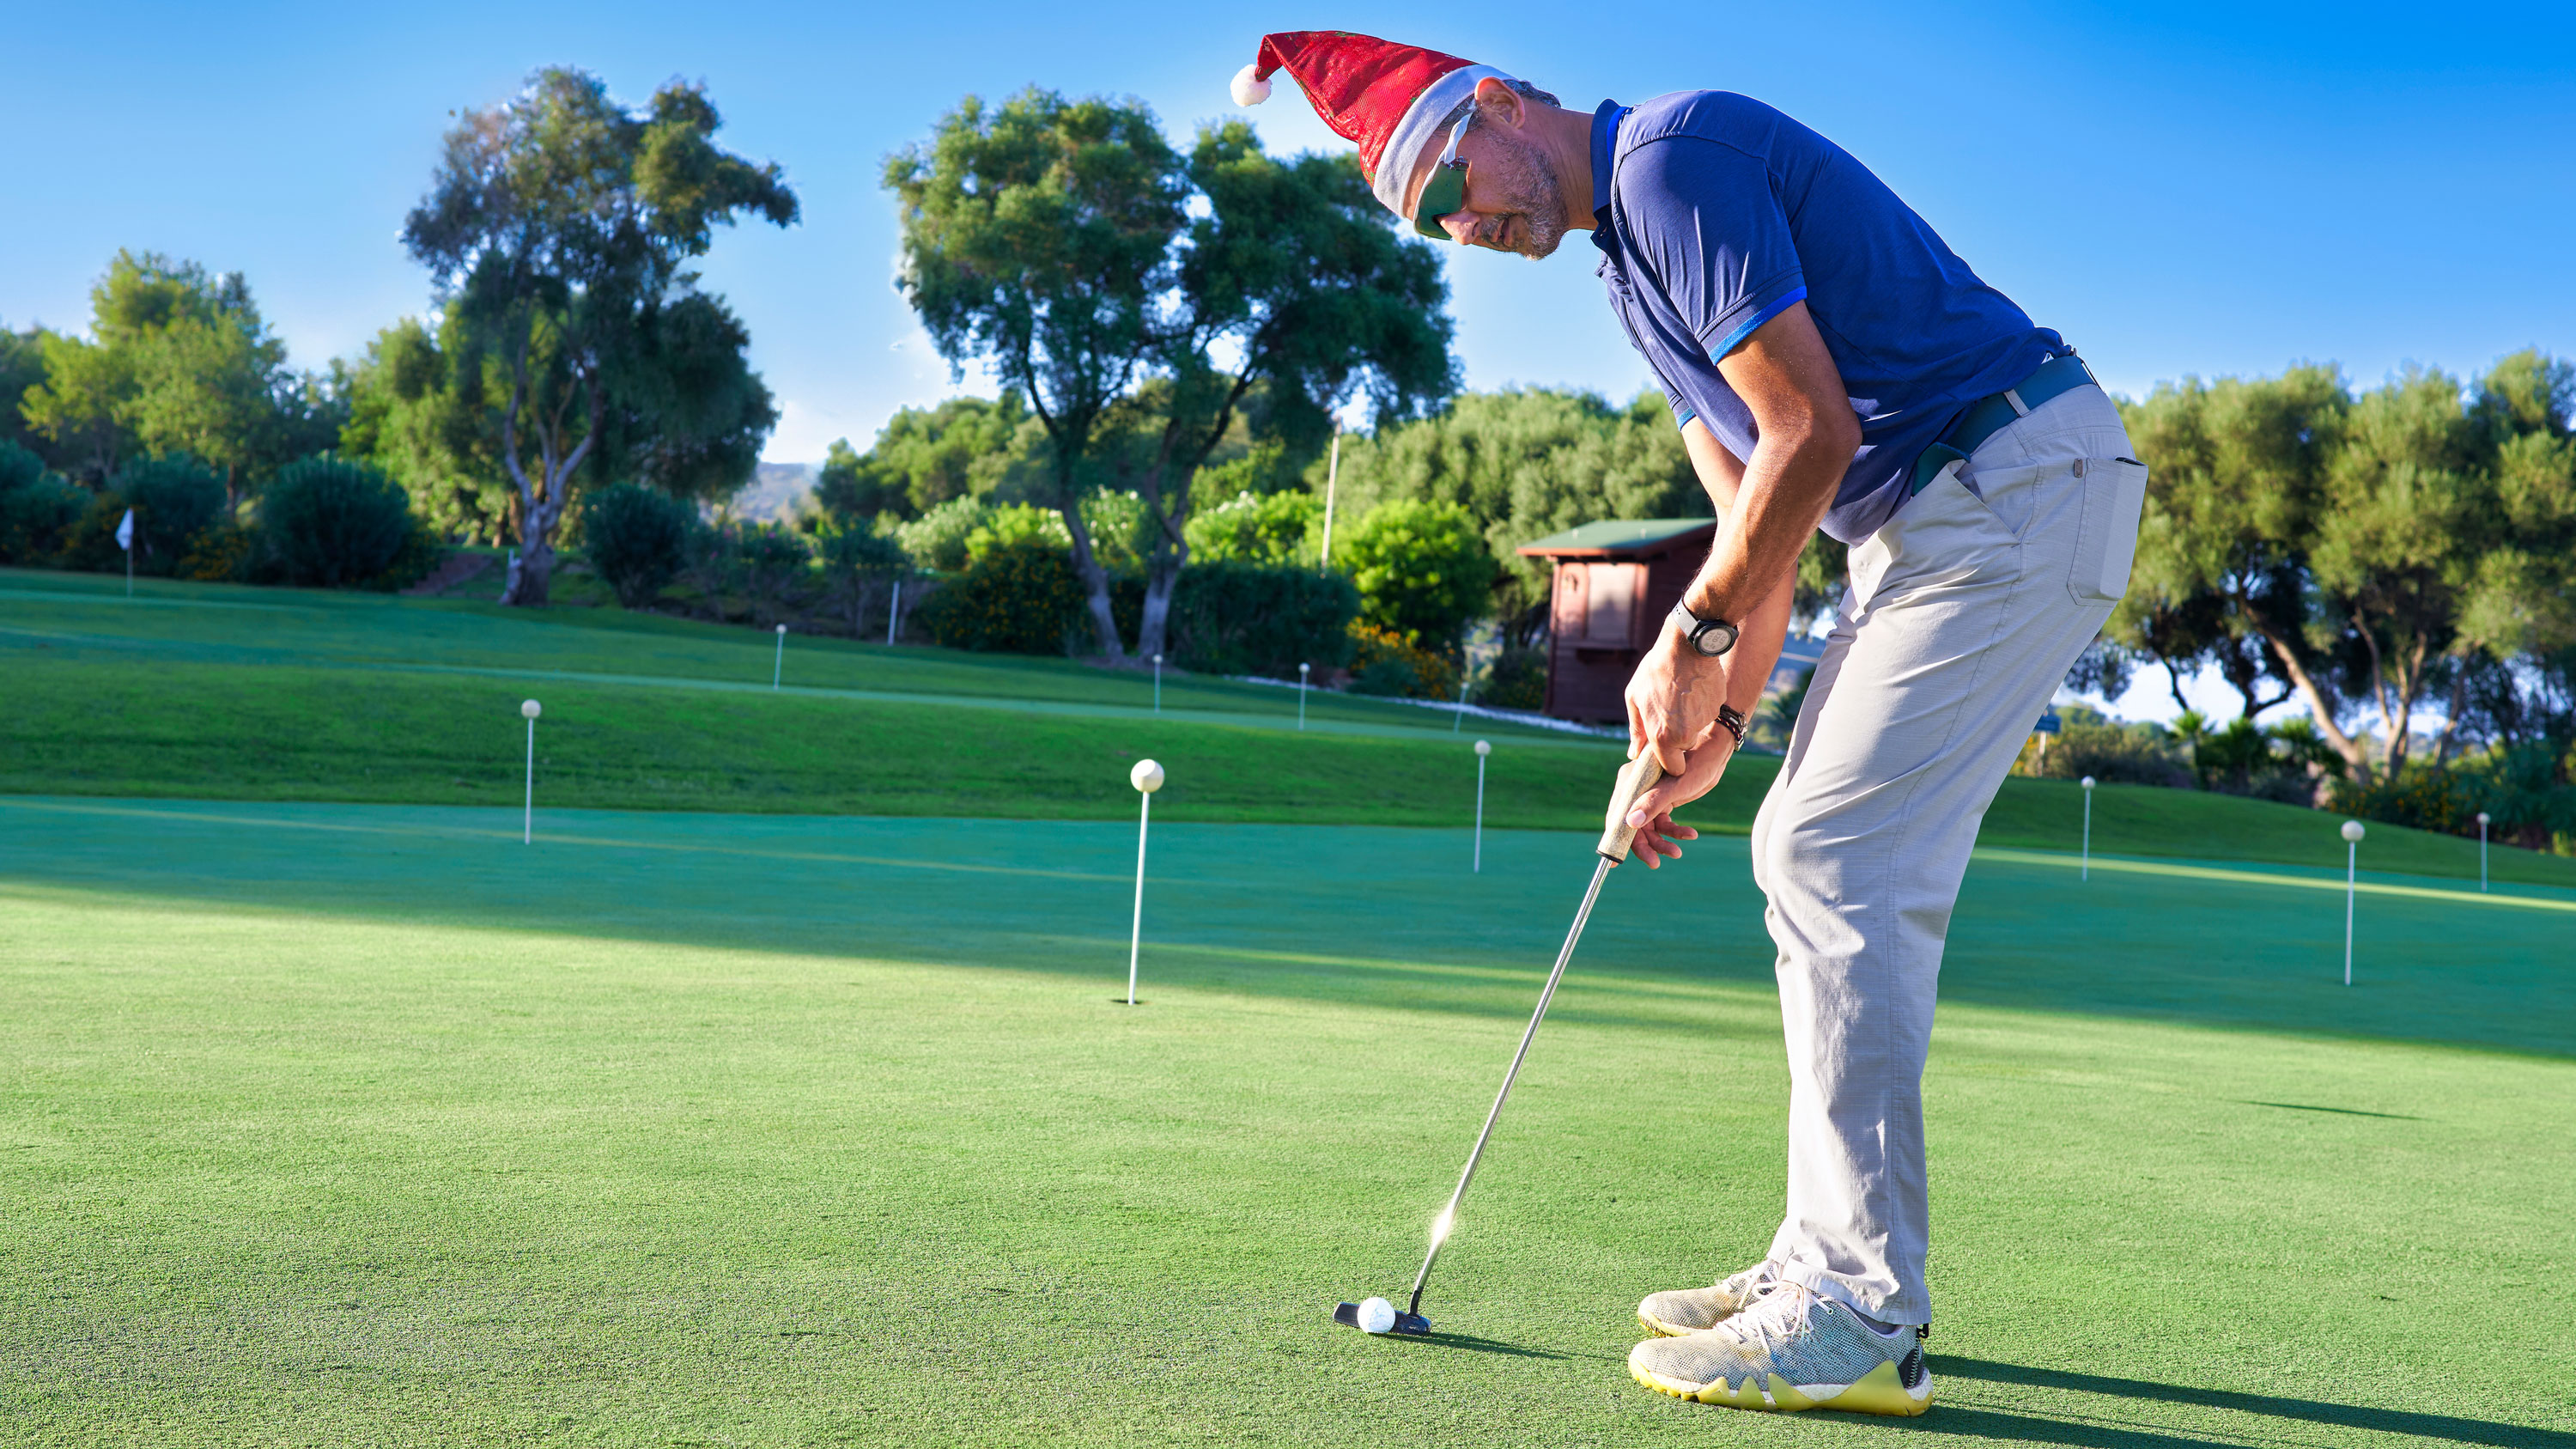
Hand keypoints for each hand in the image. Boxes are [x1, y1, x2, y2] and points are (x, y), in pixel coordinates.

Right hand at [1621, 730, 1736, 868]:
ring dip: (1662, 842)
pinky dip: (1675, 832)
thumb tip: (1630, 824)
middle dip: (1644, 845)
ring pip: (1648, 828)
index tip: (1612, 862)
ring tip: (1677, 852)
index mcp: (1631, 780)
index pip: (1618, 814)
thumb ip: (1651, 805)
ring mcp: (1649, 796)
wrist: (1716, 752)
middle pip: (1632, 825)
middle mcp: (1636, 789)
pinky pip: (1663, 823)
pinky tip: (1691, 834)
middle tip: (1655, 863)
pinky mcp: (1663, 800)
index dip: (1615, 838)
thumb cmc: (1696, 763)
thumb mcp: (1674, 787)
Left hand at [1626, 634, 1726, 775]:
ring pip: (1697, 729)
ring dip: (1688, 719)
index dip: (1668, 761)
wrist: (1686, 645)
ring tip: (1678, 694)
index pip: (1673, 768)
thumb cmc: (1654, 671)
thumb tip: (1634, 753)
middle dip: (1677, 737)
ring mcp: (1705, 721)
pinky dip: (1700, 705)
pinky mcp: (1717, 707)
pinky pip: (1708, 713)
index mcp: (1662, 736)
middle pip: (1685, 748)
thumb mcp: (1635, 698)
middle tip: (1668, 712)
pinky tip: (1692, 687)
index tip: (1662, 750)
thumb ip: (1637, 730)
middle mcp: (1686, 734)